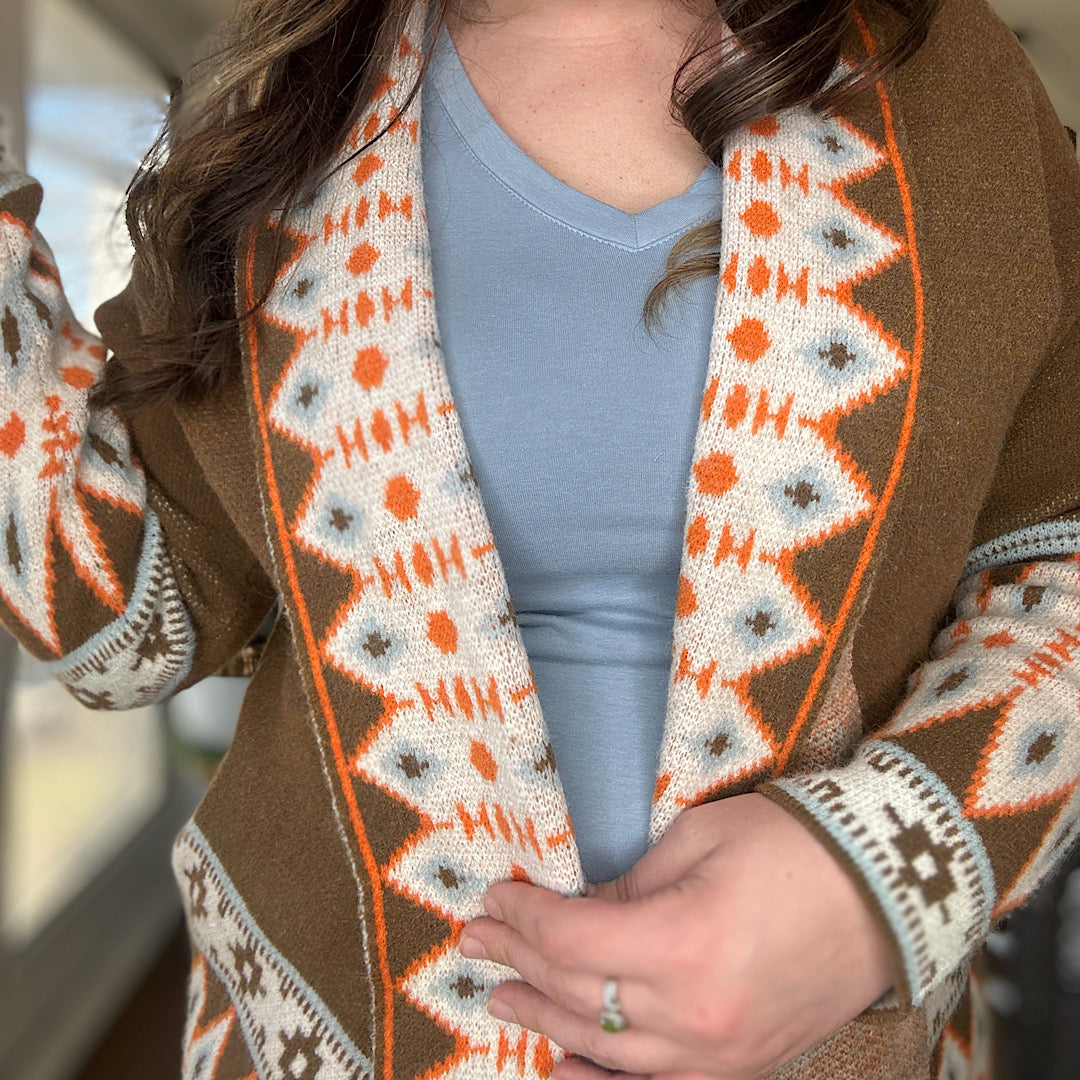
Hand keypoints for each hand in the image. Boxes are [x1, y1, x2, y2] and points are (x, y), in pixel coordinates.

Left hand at [458, 793, 895, 1079]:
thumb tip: (575, 912)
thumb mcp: (695, 840)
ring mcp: (721, 1053)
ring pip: (607, 1048)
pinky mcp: (742, 1064)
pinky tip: (564, 1069)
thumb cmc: (792, 846)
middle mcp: (695, 1015)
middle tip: (477, 940)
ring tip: (500, 996)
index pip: (569, 943)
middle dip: (518, 962)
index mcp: (681, 943)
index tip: (493, 899)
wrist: (887, 888)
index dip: (522, 919)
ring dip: (545, 1020)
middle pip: (578, 995)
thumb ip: (627, 886)